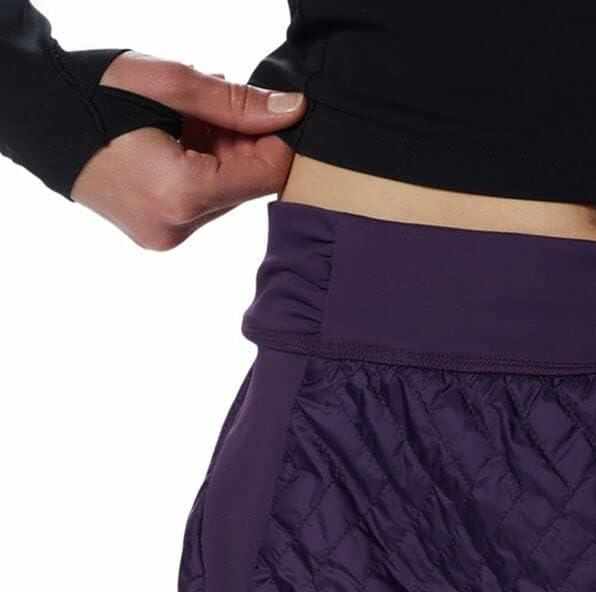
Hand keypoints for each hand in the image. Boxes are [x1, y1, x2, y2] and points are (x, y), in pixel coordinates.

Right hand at [71, 52, 305, 249]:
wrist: (35, 116)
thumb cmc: (94, 92)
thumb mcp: (171, 84)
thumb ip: (238, 102)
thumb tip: (293, 109)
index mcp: (182, 193)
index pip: (267, 175)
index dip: (275, 139)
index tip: (264, 107)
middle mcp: (177, 226)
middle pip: (245, 186)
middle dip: (240, 143)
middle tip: (210, 104)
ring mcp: (166, 236)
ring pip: (224, 194)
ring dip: (219, 154)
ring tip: (183, 119)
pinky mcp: (157, 235)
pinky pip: (199, 202)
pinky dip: (199, 170)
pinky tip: (174, 140)